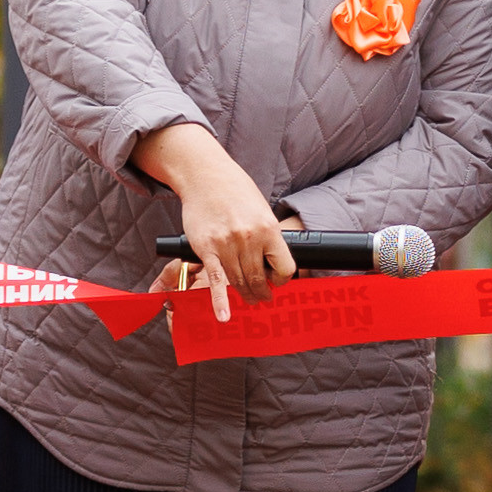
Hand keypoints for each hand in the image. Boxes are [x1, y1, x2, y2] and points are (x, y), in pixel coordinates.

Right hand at [140, 122, 294, 302]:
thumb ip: (268, 236)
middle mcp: (249, 237)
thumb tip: (274, 262)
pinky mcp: (206, 248)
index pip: (285, 267)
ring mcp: (227, 244)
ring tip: (249, 299)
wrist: (206, 176)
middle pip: (259, 278)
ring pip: (238, 281)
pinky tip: (224, 315)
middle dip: (262, 292)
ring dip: (245, 294)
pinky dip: (220, 301)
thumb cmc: (236, 192)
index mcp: (269, 228)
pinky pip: (215, 280)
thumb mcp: (262, 210)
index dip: (282, 279)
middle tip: (262, 298)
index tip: (277, 281)